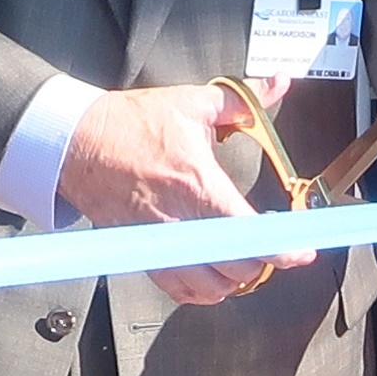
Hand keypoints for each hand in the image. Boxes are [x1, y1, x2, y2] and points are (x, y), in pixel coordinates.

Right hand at [60, 82, 273, 301]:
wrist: (75, 141)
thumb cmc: (127, 124)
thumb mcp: (190, 102)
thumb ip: (241, 100)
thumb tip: (276, 84)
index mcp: (197, 185)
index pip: (249, 233)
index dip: (282, 249)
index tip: (301, 252)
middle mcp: (178, 221)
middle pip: (235, 269)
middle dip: (263, 263)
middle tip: (274, 250)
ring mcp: (158, 241)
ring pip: (208, 287)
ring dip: (233, 281)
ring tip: (246, 263)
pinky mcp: (141, 250)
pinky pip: (176, 288)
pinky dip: (200, 291)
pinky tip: (212, 279)